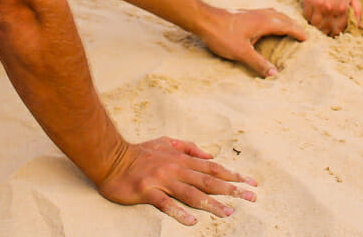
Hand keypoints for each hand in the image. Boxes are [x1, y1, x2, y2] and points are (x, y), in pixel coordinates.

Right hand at [98, 137, 256, 225]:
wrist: (111, 158)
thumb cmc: (139, 152)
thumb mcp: (166, 142)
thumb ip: (188, 147)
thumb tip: (209, 154)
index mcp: (181, 159)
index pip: (212, 168)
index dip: (233, 175)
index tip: (251, 182)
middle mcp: (175, 169)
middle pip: (208, 181)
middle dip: (231, 189)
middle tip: (251, 197)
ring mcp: (162, 180)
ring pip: (191, 193)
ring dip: (211, 203)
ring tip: (227, 213)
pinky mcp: (147, 191)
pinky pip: (165, 203)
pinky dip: (179, 212)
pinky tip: (191, 221)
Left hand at [197, 7, 307, 76]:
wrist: (203, 19)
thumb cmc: (222, 35)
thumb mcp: (241, 53)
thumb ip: (259, 63)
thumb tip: (274, 74)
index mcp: (264, 22)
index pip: (287, 26)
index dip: (298, 32)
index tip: (307, 39)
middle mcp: (261, 14)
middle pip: (283, 17)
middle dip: (293, 25)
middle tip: (301, 34)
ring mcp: (252, 13)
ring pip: (274, 14)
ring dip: (283, 21)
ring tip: (288, 29)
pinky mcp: (244, 14)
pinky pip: (266, 15)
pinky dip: (273, 20)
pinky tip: (267, 27)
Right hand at [301, 0, 361, 35]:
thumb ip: (357, 10)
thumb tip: (359, 25)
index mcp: (342, 8)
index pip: (339, 29)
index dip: (336, 32)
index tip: (334, 31)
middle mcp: (330, 9)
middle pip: (326, 29)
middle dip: (326, 31)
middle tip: (325, 28)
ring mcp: (317, 5)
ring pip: (315, 25)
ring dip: (316, 25)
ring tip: (318, 22)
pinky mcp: (307, 0)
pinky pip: (306, 15)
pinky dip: (309, 17)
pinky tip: (312, 14)